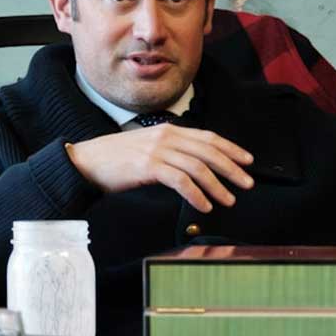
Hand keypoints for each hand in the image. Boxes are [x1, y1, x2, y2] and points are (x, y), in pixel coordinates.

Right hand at [65, 125, 253, 212]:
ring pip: (198, 167)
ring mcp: (157, 150)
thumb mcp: (149, 147)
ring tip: (229, 200)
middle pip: (209, 151)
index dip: (231, 149)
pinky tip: (203, 206)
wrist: (86, 161)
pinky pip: (180, 181)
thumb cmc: (118, 159)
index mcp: (170, 130)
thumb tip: (198, 166)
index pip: (209, 137)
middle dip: (232, 168)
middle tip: (248, 183)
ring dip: (217, 186)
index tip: (248, 160)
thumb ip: (172, 151)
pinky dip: (196, 194)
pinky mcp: (148, 166)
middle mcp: (167, 136)